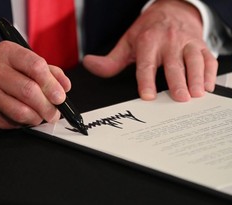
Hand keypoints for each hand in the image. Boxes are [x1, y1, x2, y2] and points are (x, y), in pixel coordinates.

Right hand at [0, 41, 70, 128]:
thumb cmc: (2, 74)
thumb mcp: (23, 64)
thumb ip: (48, 72)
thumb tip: (65, 86)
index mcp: (7, 53)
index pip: (36, 66)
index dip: (52, 84)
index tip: (60, 96)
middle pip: (29, 91)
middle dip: (48, 106)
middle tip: (55, 113)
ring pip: (21, 111)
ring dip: (38, 118)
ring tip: (41, 116)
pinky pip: (11, 123)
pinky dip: (24, 123)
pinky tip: (24, 118)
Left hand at [83, 0, 217, 101]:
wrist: (172, 10)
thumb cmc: (149, 30)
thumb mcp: (128, 43)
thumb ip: (111, 60)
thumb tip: (89, 64)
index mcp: (148, 41)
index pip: (146, 64)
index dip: (146, 81)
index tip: (148, 96)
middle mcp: (169, 42)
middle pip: (173, 64)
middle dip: (177, 81)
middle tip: (180, 98)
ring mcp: (187, 43)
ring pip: (194, 60)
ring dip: (196, 78)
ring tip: (196, 94)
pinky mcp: (200, 45)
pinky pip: (208, 58)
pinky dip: (210, 72)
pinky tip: (208, 86)